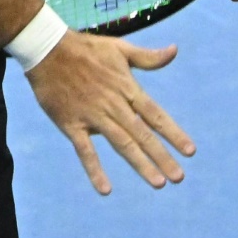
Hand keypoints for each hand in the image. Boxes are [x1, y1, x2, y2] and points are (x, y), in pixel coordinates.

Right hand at [25, 30, 194, 194]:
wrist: (47, 50)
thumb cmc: (87, 48)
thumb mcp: (120, 48)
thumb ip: (148, 57)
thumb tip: (174, 51)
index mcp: (127, 88)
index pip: (155, 115)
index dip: (173, 133)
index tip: (190, 151)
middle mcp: (114, 105)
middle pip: (142, 135)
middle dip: (162, 156)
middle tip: (179, 177)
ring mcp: (93, 116)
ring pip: (121, 144)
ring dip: (140, 164)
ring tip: (158, 183)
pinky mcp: (72, 124)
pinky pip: (85, 151)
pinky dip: (95, 170)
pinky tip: (106, 189)